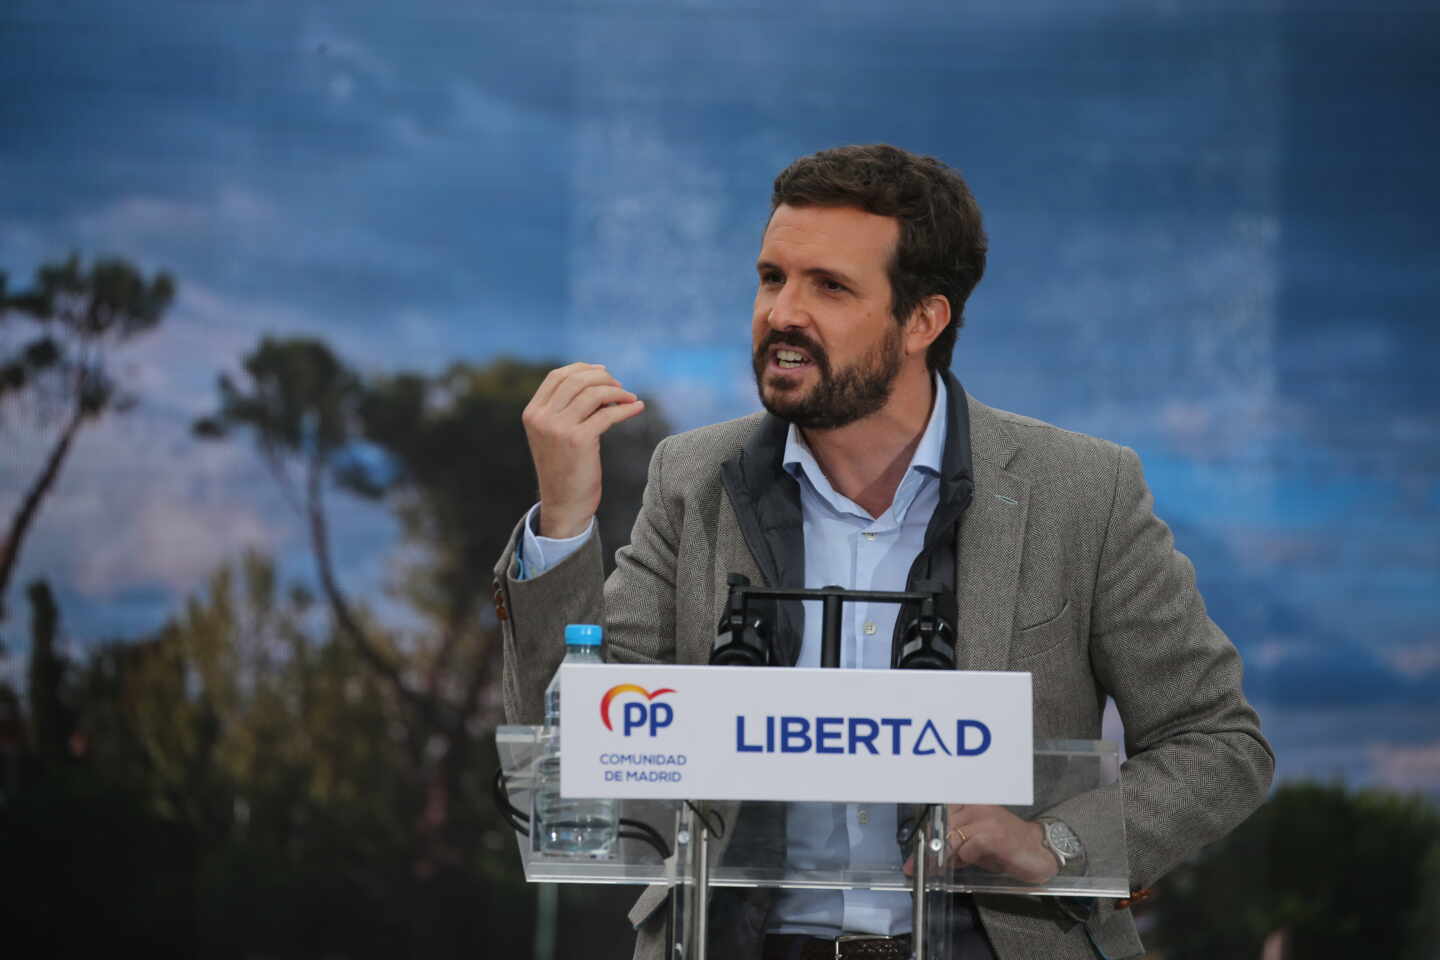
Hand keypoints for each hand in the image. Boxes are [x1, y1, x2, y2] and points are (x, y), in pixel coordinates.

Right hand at [522, 362, 645, 538]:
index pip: (557, 376)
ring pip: (593, 393)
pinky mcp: (578, 440)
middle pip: (576, 380)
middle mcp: (542, 417)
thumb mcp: (554, 434)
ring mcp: (558, 428)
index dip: (582, 369)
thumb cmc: (565, 467)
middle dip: (603, 378)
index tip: (603, 372)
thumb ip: (565, 408)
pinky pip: (608, 414)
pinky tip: (638, 408)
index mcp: (532, 412)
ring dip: (617, 392)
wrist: (564, 504)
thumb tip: (599, 380)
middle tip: (620, 387)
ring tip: (630, 398)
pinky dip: (626, 408)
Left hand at [903, 804, 1057, 883]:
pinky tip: (968, 863)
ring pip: (952, 835)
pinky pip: (969, 846)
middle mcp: (977, 806)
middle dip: (927, 848)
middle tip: (913, 867)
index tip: (913, 852)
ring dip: (941, 856)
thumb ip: (953, 845)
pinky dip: (964, 857)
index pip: (939, 813)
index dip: (924, 832)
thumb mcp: (975, 844)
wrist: (1039, 851)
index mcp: (970, 803)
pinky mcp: (995, 834)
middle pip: (942, 824)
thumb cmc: (1006, 847)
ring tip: (933, 869)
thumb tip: (927, 857)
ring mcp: (986, 818)